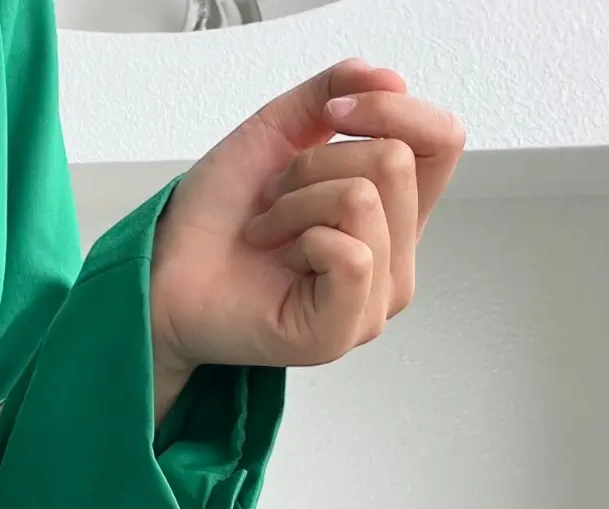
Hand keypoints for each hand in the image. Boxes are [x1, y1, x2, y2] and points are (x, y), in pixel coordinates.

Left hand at [149, 58, 464, 421]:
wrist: (165, 273)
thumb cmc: (218, 220)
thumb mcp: (278, 133)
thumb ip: (332, 94)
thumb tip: (390, 76)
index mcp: (392, 217)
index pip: (443, 142)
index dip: (392, 108)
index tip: (333, 112)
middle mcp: (393, 263)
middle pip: (395, 161)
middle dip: (316, 161)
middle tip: (275, 198)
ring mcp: (371, 304)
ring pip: (365, 200)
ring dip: (296, 200)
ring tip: (269, 231)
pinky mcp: (341, 332)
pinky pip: (351, 255)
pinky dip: (301, 238)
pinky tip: (277, 259)